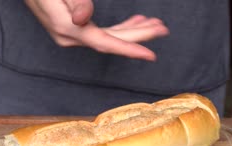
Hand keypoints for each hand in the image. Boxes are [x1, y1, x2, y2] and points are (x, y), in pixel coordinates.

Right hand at [24, 0, 168, 60]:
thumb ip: (73, 3)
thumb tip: (84, 19)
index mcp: (69, 30)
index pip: (105, 43)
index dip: (130, 49)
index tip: (151, 55)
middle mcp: (71, 37)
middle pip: (111, 40)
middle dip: (138, 34)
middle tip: (163, 28)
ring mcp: (72, 34)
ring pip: (108, 36)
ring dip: (132, 29)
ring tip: (154, 23)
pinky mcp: (73, 28)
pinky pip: (101, 32)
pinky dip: (119, 28)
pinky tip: (133, 21)